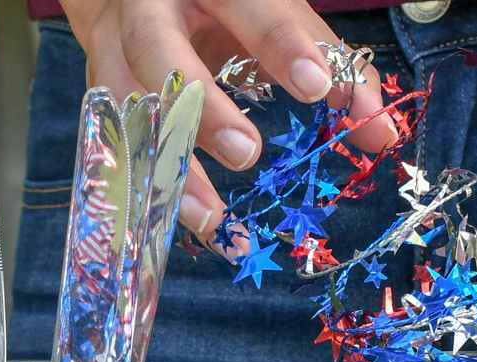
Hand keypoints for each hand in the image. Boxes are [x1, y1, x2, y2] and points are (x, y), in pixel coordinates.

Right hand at [58, 0, 398, 247]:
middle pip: (157, 49)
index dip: (281, 44)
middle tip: (247, 154)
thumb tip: (381, 135)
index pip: (247, 5)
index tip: (315, 87)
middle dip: (200, 106)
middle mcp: (148, 7)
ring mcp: (110, 46)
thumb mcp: (279, 19)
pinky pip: (106, 142)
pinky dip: (136, 187)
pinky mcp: (94, 91)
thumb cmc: (225, 9)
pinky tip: (168, 225)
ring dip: (165, 164)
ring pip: (123, 104)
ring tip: (210, 217)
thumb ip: (332, 68)